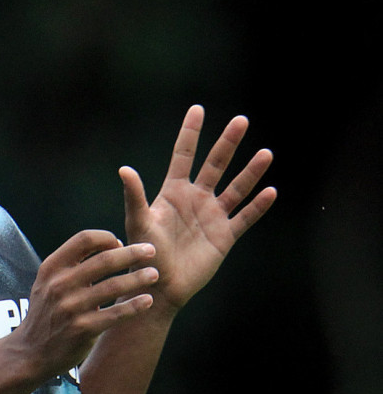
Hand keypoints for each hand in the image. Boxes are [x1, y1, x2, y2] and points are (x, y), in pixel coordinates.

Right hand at [15, 230, 159, 379]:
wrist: (30, 352)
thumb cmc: (47, 311)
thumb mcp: (48, 281)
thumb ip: (73, 263)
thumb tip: (113, 246)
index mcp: (52, 267)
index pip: (84, 240)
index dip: (106, 238)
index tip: (121, 243)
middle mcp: (59, 285)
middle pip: (104, 260)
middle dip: (132, 253)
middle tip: (151, 250)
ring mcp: (70, 308)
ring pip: (113, 287)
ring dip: (138, 278)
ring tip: (155, 274)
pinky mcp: (82, 330)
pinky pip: (115, 314)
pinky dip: (134, 306)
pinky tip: (148, 300)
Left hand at [119, 104, 275, 314]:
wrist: (159, 285)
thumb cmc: (143, 253)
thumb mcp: (138, 221)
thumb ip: (135, 196)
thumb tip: (124, 169)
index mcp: (173, 191)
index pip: (184, 155)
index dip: (191, 132)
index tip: (198, 109)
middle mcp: (195, 198)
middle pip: (215, 164)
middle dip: (228, 143)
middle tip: (241, 121)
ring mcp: (212, 216)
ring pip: (236, 188)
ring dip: (251, 172)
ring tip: (266, 153)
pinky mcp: (224, 236)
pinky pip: (245, 217)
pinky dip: (258, 206)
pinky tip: (270, 191)